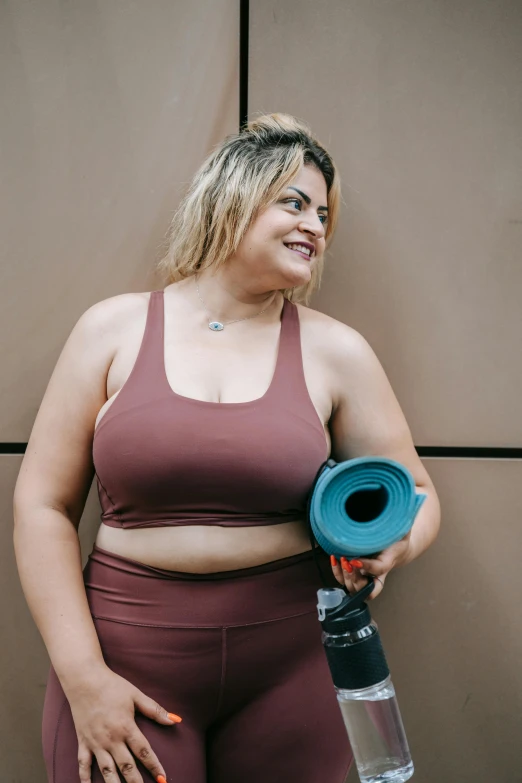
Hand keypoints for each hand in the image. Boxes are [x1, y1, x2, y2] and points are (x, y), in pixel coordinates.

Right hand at [66, 666, 180, 782]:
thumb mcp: (136, 695)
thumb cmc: (112, 686)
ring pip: (107, 771)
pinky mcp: (83, 742)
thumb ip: (155, 710)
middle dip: (136, 782)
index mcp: (126, 727)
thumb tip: (174, 720)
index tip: (162, 779)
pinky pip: (83, 764)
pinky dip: (85, 778)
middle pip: (127, 766)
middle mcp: (111, 739)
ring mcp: (95, 743)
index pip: (144, 752)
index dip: (154, 766)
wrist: (84, 680)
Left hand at [330, 532, 411, 599]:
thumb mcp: (402, 530)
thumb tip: (401, 511)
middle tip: (347, 561)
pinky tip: (334, 559)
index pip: (378, 569)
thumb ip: (401, 524)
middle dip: (353, 577)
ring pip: (353, 587)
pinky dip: (337, 573)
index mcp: (388, 562)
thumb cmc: (397, 538)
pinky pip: (344, 581)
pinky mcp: (356, 573)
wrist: (397, 548)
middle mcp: (376, 574)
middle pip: (364, 587)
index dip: (367, 567)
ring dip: (345, 576)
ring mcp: (365, 576)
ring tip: (341, 559)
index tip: (355, 560)